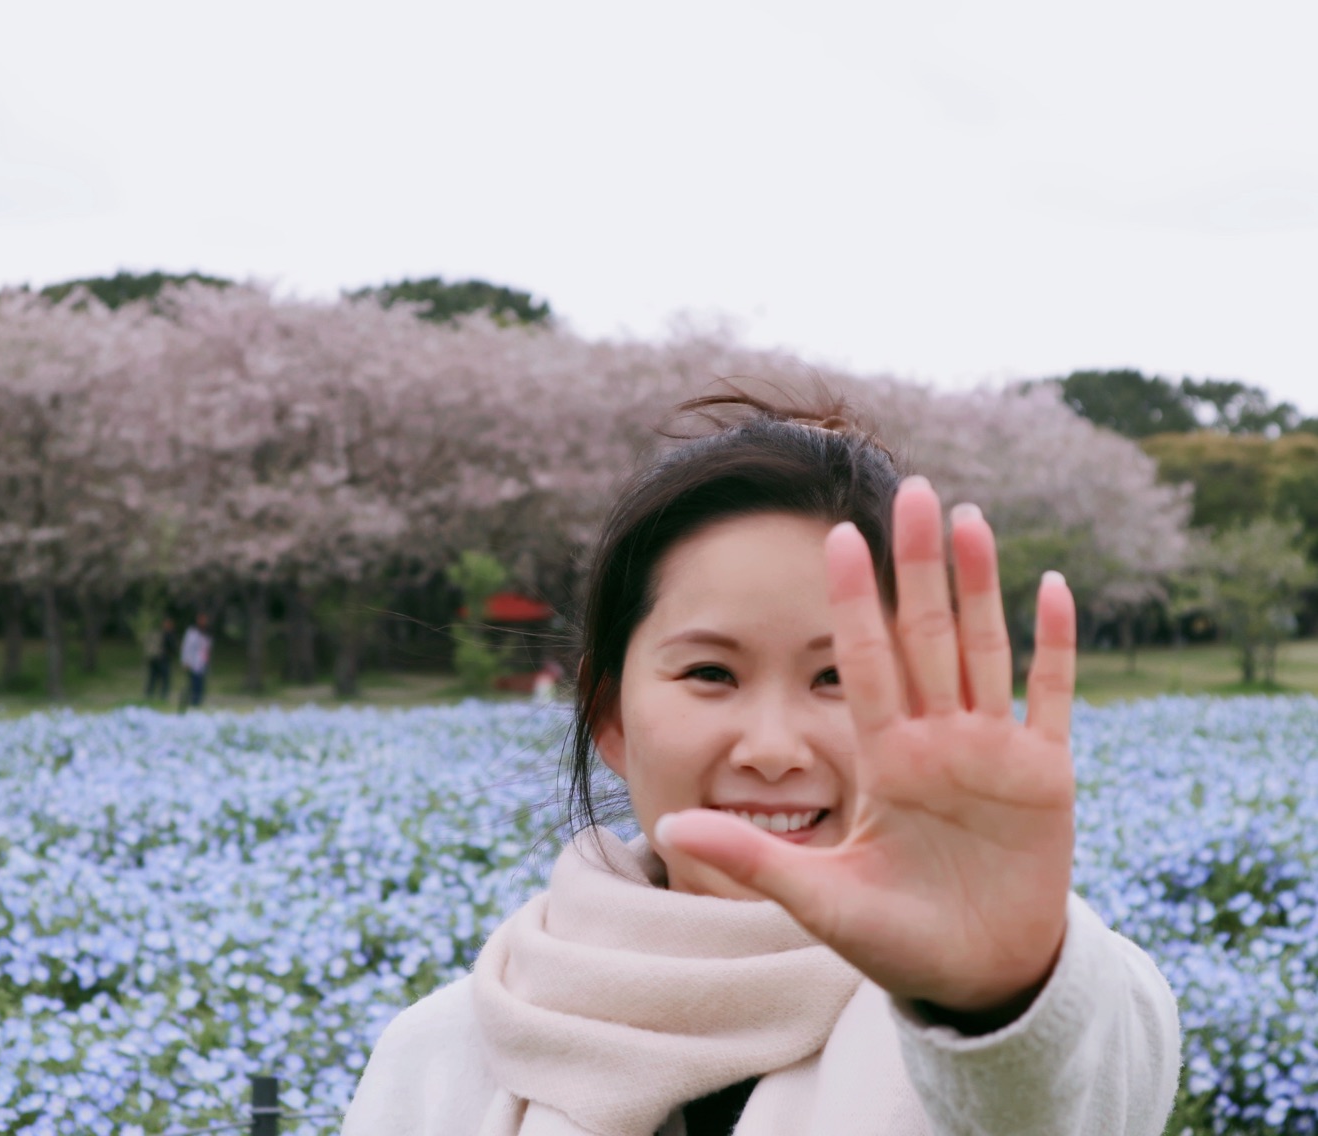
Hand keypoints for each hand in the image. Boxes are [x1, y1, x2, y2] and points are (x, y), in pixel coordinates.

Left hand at [656, 476, 1076, 1016]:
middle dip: (918, 565)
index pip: (864, 661)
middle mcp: (936, 740)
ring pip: (985, 648)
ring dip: (980, 585)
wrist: (974, 976)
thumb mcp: (820, 898)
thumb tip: (667, 827)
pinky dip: (1055, 645)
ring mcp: (992, 751)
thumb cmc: (895, 938)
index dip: (853, 600)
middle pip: (927, 635)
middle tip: (913, 488)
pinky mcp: (1045, 775)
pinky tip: (1049, 585)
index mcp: (883, 759)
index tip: (835, 535)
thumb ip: (753, 858)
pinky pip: (1052, 696)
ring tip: (968, 516)